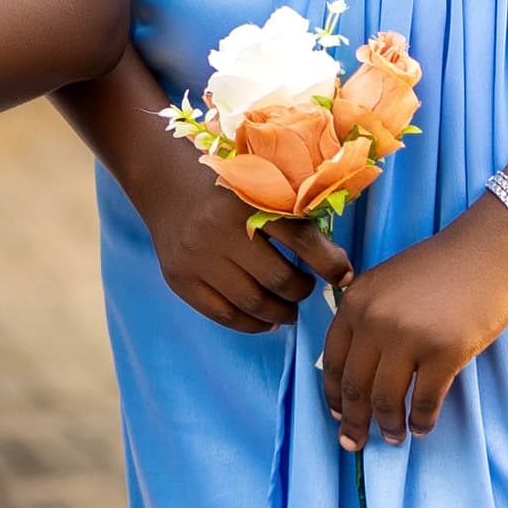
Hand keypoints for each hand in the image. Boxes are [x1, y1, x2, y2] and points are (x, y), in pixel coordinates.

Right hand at [124, 119, 347, 331]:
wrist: (165, 184)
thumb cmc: (225, 187)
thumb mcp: (260, 186)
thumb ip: (295, 217)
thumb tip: (338, 269)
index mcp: (246, 200)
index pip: (300, 239)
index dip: (330, 264)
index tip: (343, 276)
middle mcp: (218, 230)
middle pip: (278, 279)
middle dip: (301, 291)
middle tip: (305, 288)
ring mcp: (195, 257)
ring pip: (253, 303)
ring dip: (281, 312)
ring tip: (288, 308)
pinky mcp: (179, 278)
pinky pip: (223, 315)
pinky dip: (251, 324)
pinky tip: (265, 320)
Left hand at [318, 202, 507, 449]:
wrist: (487, 251)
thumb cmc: (440, 267)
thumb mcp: (386, 282)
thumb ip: (366, 315)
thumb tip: (357, 363)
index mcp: (354, 302)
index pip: (333, 359)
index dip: (333, 393)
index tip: (336, 414)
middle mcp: (374, 321)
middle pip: (354, 385)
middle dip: (352, 420)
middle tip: (353, 444)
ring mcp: (408, 337)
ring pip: (386, 398)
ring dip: (388, 425)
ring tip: (393, 438)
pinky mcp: (445, 352)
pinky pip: (425, 399)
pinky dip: (422, 419)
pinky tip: (422, 428)